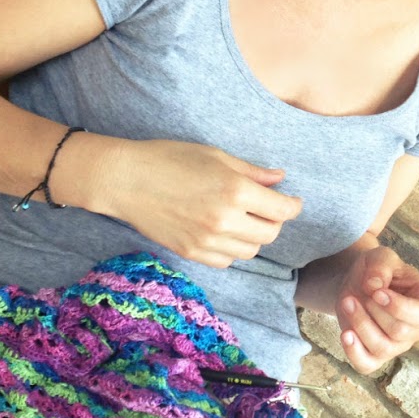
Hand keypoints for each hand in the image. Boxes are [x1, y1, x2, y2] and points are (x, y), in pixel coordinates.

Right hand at [103, 140, 302, 267]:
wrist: (125, 180)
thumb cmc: (169, 159)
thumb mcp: (215, 156)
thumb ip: (252, 172)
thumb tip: (279, 179)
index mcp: (235, 191)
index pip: (282, 210)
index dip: (293, 205)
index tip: (292, 200)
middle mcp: (225, 221)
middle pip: (270, 234)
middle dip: (275, 220)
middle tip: (268, 207)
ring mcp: (207, 241)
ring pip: (250, 250)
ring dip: (255, 236)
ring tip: (244, 219)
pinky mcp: (191, 253)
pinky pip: (226, 260)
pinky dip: (232, 249)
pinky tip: (224, 232)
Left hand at [336, 247, 418, 372]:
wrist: (358, 284)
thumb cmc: (377, 270)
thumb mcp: (381, 257)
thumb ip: (381, 266)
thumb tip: (374, 286)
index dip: (398, 306)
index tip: (376, 292)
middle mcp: (418, 329)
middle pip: (399, 331)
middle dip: (373, 311)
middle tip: (355, 294)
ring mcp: (398, 346)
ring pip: (381, 347)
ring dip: (360, 324)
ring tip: (346, 302)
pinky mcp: (377, 357)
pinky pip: (367, 365)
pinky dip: (354, 352)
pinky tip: (345, 334)